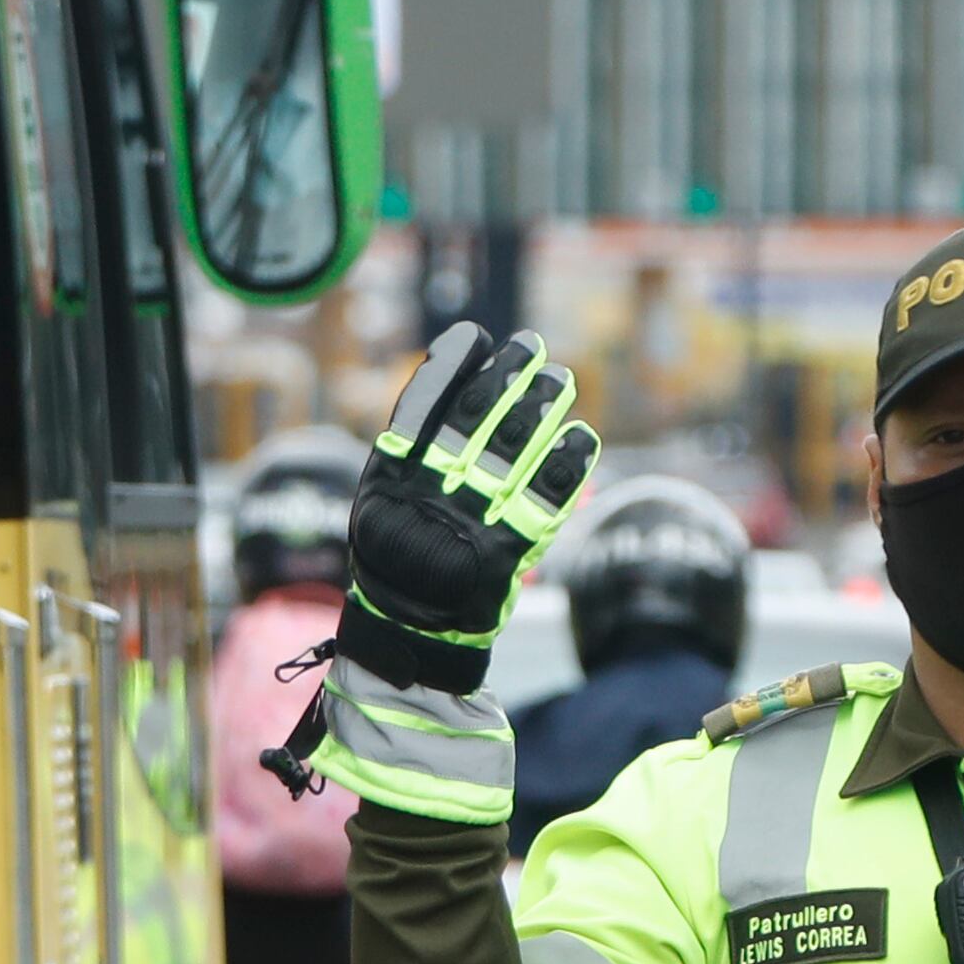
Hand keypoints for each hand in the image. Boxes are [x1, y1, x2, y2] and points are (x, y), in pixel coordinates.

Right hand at [334, 325, 597, 690]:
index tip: (479, 338)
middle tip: (533, 349)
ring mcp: (474, 516)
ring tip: (560, 379)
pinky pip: (551, 493)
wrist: (411, 625)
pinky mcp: (512, 547)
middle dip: (511, 373)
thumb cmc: (399, 548)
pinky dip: (570, 459)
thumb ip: (412, 434)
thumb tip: (454, 362)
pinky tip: (581, 435)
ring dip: (544, 403)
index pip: (428, 399)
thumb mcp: (383, 490)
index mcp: (397, 472)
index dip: (456, 362)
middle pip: (481, 414)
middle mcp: (436, 488)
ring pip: (517, 444)